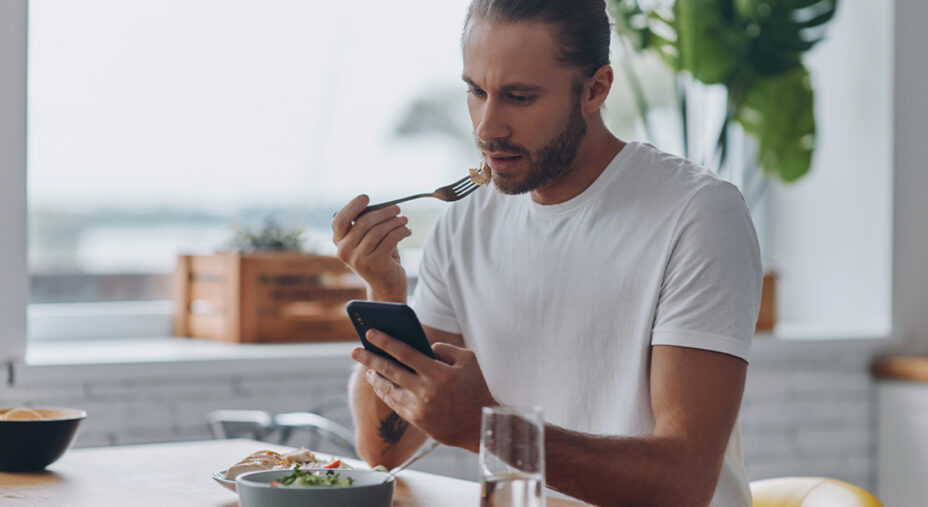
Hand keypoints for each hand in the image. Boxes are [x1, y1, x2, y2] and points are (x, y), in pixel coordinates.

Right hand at [332, 195, 410, 301]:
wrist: (386, 286)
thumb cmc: (379, 259)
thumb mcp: (369, 242)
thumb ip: (368, 226)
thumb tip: (382, 207)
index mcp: (340, 244)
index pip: (340, 221)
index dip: (352, 207)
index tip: (366, 198)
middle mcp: (345, 252)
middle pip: (364, 222)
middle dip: (383, 212)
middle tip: (397, 209)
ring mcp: (358, 259)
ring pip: (379, 230)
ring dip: (395, 222)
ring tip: (404, 220)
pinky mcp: (374, 263)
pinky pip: (390, 239)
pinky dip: (401, 231)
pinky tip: (407, 231)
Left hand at [350, 329, 497, 452]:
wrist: (480, 425)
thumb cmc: (476, 388)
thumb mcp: (468, 360)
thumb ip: (445, 349)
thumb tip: (423, 348)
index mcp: (439, 373)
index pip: (405, 353)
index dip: (386, 341)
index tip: (371, 333)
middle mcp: (426, 391)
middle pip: (390, 370)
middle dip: (370, 358)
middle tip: (355, 350)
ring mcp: (419, 408)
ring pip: (388, 389)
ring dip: (375, 377)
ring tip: (367, 368)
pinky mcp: (416, 420)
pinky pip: (394, 403)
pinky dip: (384, 392)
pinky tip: (380, 384)